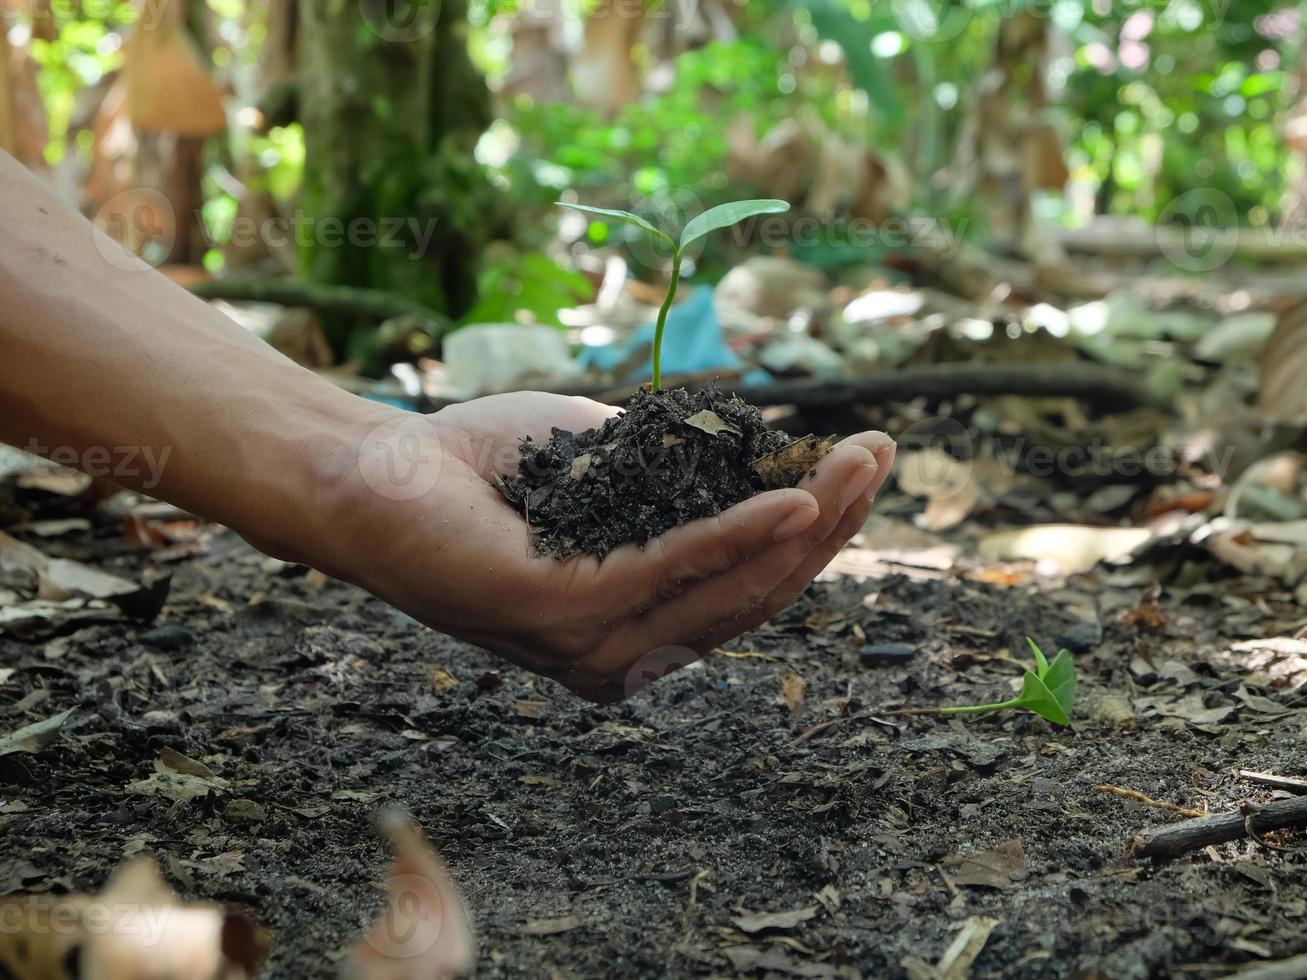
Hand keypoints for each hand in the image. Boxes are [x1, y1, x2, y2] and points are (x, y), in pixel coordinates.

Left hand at [331, 392, 893, 700]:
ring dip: (802, 525)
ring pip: (726, 590)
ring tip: (854, 466)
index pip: (748, 590)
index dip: (816, 532)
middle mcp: (621, 655)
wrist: (373, 472)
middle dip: (829, 527)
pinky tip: (788, 500)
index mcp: (635, 629)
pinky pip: (669, 572)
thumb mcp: (608, 472)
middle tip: (880, 457)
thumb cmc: (482, 470)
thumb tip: (765, 462)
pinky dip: (735, 534)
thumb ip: (682, 484)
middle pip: (754, 597)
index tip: (864, 464)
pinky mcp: (560, 614)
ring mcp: (590, 645)